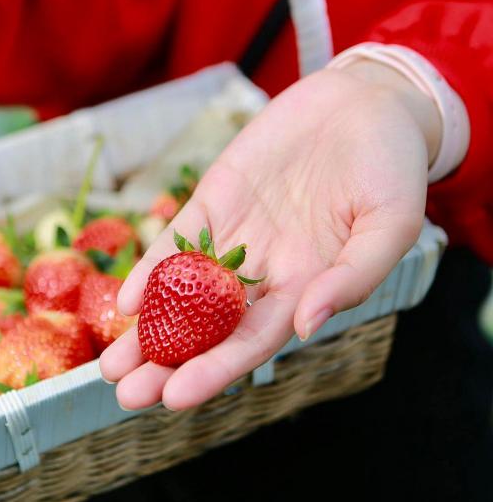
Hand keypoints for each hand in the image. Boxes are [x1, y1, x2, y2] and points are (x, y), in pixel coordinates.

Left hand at [99, 62, 441, 410]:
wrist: (364, 104)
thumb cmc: (391, 168)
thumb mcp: (391, 224)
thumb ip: (353, 278)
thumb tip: (305, 327)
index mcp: (304, 289)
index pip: (251, 342)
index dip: (214, 370)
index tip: (176, 397)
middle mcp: (262, 273)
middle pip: (206, 329)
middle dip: (166, 363)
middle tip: (126, 394)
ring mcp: (233, 238)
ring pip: (180, 293)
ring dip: (146, 330)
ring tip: (110, 368)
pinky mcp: (213, 200)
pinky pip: (176, 242)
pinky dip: (149, 271)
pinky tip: (125, 300)